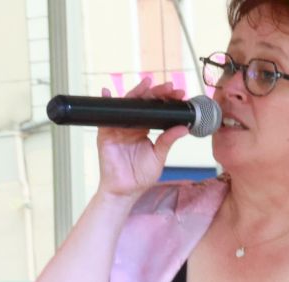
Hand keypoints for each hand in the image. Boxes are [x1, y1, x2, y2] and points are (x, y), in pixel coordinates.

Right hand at [96, 78, 189, 199]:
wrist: (125, 190)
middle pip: (142, 103)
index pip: (155, 110)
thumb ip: (168, 140)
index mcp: (145, 129)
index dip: (166, 101)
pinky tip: (108, 93)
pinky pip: (105, 116)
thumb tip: (184, 128)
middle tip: (169, 87)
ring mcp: (118, 127)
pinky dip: (106, 103)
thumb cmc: (141, 175)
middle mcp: (131, 125)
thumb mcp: (159, 156)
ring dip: (136, 93)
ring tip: (147, 84)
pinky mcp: (106, 133)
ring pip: (126, 105)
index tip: (179, 94)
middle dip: (156, 93)